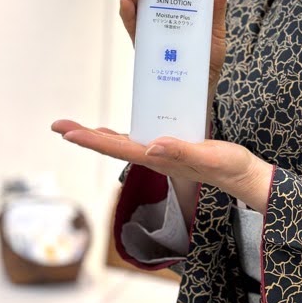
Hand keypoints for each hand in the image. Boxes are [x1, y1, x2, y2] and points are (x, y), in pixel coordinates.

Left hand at [51, 121, 273, 213]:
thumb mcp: (209, 156)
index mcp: (159, 158)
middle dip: (84, 136)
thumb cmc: (229, 167)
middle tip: (58, 125)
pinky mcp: (169, 150)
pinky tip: (112, 131)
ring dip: (97, 136)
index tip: (68, 132)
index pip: (118, 147)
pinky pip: (137, 141)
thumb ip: (181, 151)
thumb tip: (150, 146)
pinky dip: (119, 135)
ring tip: (75, 129)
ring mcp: (160, 155)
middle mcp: (154, 157)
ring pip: (121, 144)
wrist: (243, 177)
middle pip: (112, 145)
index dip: (92, 139)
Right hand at [120, 0, 230, 119]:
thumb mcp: (215, 30)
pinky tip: (127, 3)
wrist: (202, 94)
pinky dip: (128, 15)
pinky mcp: (145, 51)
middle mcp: (155, 17)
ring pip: (132, 5)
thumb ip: (216, 5)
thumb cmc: (207, 63)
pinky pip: (132, 30)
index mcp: (170, 7)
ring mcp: (148, 32)